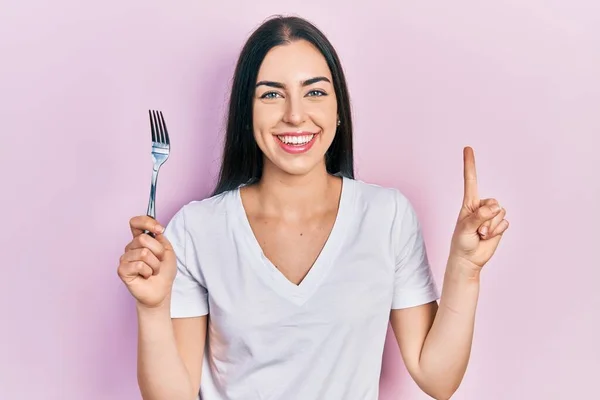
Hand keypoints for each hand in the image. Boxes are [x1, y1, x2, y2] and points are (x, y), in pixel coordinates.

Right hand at [117, 216, 176, 308]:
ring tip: (153, 271)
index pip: (136, 223)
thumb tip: (154, 231)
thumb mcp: (168, 251)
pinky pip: (139, 265)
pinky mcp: (122, 270)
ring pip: (144, 253)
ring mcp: (125, 258)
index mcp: (140, 240)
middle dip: (158, 251)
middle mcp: (130, 247)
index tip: (160, 230)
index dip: (147, 222)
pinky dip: (148, 271)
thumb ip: (160, 239)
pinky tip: (146, 276)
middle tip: (159, 261)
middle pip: (143, 239)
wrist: (162, 290)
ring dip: (155, 264)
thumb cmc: (164, 271)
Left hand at [449, 147, 508, 268]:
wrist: (469, 259)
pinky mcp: (499, 224)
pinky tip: (488, 236)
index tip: (467, 148)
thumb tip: (494, 207)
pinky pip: (505, 222)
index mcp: (469, 203)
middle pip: (493, 202)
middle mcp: (481, 206)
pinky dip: (497, 231)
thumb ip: (478, 217)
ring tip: (480, 234)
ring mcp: (491, 215)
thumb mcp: (464, 228)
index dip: (470, 164)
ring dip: (491, 226)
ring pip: (500, 212)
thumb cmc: (461, 242)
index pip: (471, 180)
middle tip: (476, 230)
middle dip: (486, 217)